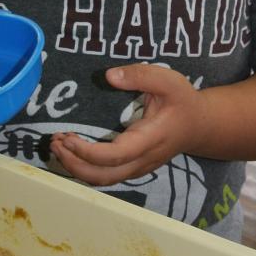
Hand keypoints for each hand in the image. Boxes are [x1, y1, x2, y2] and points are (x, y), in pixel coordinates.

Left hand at [50, 64, 205, 185]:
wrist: (200, 126)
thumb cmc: (183, 101)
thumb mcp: (168, 80)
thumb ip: (140, 75)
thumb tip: (109, 76)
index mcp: (150, 140)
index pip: (115, 157)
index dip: (87, 152)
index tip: (67, 137)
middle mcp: (142, 160)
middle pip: (104, 177)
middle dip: (74, 164)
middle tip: (55, 142)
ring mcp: (137, 168)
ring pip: (103, 180)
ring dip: (76, 167)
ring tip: (57, 145)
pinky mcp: (132, 168)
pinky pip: (105, 175)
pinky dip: (84, 166)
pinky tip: (71, 149)